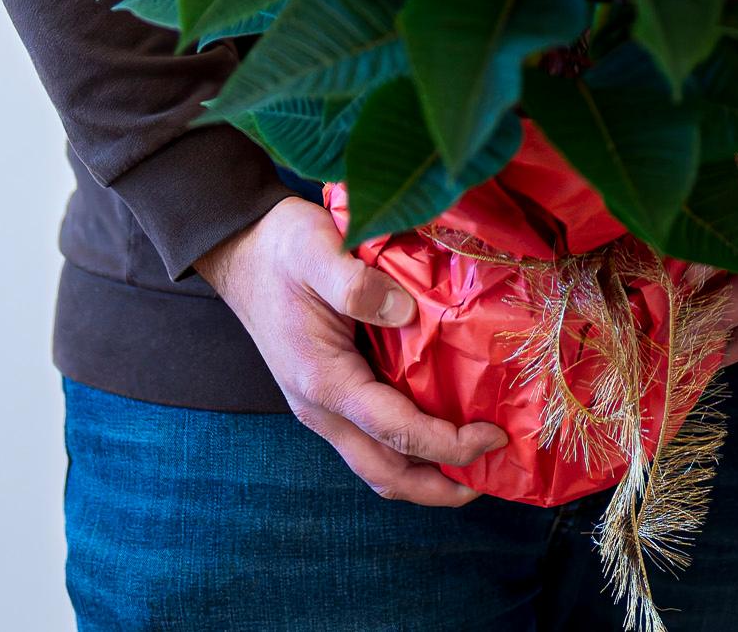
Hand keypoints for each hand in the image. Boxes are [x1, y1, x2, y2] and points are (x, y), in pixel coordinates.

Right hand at [193, 195, 507, 505]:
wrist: (241, 251)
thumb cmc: (281, 249)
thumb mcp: (317, 250)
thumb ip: (356, 284)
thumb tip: (404, 312)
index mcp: (324, 380)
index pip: (396, 431)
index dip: (450, 443)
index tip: (496, 436)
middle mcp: (321, 407)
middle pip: (385, 472)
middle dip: (439, 488)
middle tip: (492, 474)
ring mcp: (323, 405)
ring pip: (377, 463)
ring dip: (425, 474)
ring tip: (475, 464)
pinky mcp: (330, 394)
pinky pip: (372, 438)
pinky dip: (410, 448)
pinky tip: (442, 428)